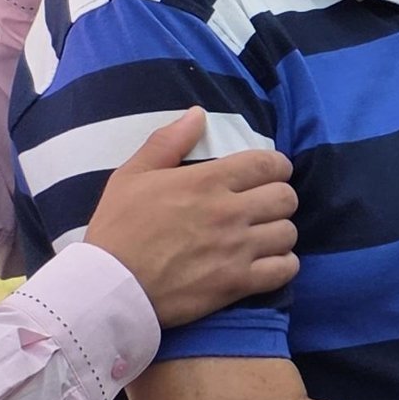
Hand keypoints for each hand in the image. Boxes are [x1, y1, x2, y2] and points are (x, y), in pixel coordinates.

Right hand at [83, 110, 301, 327]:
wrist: (110, 286)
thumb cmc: (118, 228)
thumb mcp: (132, 175)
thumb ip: (168, 141)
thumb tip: (198, 113)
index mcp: (207, 181)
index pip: (268, 164)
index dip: (277, 166)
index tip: (270, 173)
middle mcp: (229, 212)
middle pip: (286, 197)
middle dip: (279, 198)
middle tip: (263, 206)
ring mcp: (237, 249)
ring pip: (288, 233)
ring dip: (279, 232)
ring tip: (263, 235)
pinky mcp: (238, 283)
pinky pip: (285, 270)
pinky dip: (283, 265)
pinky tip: (268, 262)